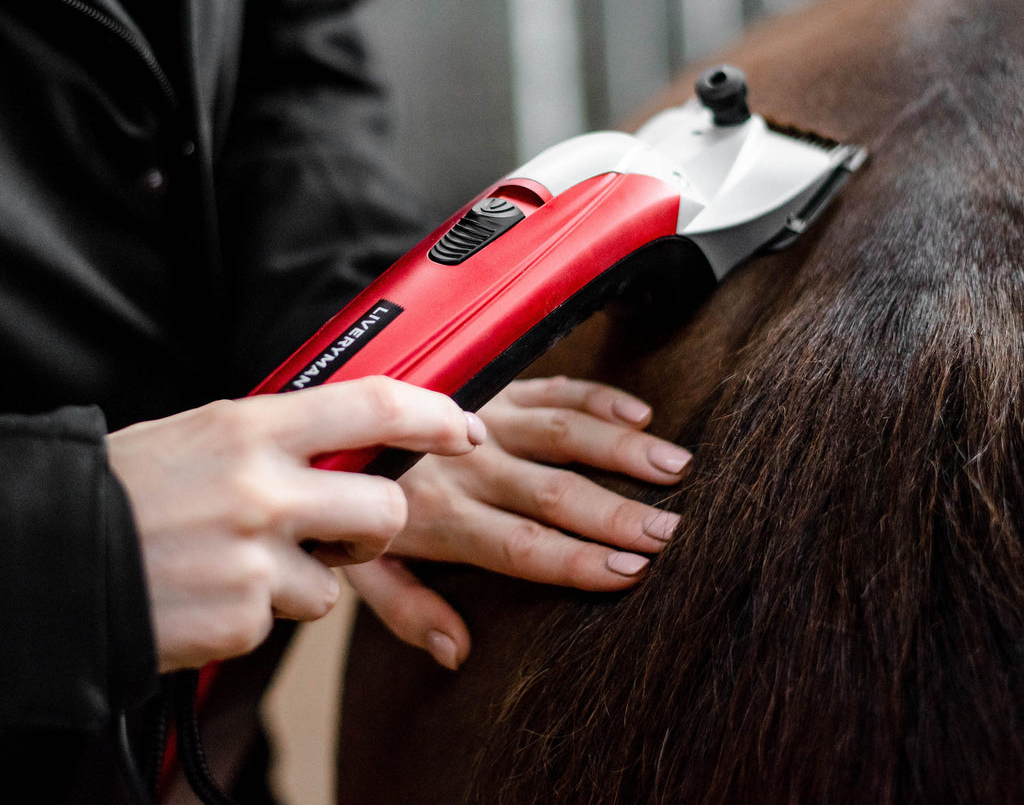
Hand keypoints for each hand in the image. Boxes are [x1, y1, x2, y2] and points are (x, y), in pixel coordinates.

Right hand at [106, 378, 482, 672]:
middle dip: (379, 524)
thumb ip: (282, 435)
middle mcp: (265, 490)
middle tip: (345, 524)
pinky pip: (288, 617)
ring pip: (339, 578)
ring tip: (246, 560)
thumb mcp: (207, 432)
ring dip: (310, 576)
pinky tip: (216, 590)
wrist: (54, 557)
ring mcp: (256, 559)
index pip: (375, 406)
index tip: (464, 427)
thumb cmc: (132, 488)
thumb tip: (352, 435)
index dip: (435, 414)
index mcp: (254, 426)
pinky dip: (262, 609)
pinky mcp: (243, 620)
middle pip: (386, 509)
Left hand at [345, 376, 690, 669]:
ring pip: (563, 432)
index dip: (579, 560)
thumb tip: (459, 651)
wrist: (332, 418)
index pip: (523, 544)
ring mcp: (485, 418)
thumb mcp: (361, 566)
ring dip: (622, 449)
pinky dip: (598, 396)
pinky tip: (641, 411)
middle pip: (556, 492)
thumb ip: (406, 609)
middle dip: (619, 513)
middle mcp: (470, 466)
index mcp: (442, 515)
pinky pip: (552, 386)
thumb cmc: (351, 501)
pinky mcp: (494, 386)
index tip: (632, 571)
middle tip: (672, 530)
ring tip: (677, 467)